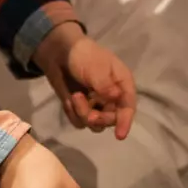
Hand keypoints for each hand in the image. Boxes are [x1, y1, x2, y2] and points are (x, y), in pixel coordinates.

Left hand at [35, 24, 137, 139]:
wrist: (59, 52)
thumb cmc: (83, 55)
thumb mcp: (96, 67)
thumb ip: (105, 85)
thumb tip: (116, 98)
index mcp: (121, 85)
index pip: (128, 107)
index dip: (125, 122)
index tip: (119, 135)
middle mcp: (112, 98)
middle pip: (111, 119)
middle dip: (99, 118)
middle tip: (88, 115)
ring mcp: (96, 105)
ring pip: (94, 124)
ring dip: (83, 114)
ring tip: (74, 97)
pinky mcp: (81, 109)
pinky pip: (79, 122)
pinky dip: (73, 113)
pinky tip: (68, 100)